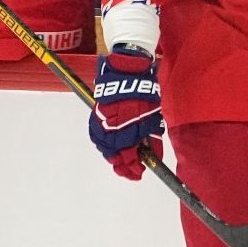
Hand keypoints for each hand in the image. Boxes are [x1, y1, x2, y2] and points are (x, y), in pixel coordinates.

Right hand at [88, 48, 163, 179]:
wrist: (126, 72)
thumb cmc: (144, 94)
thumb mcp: (152, 118)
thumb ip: (151, 138)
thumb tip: (152, 155)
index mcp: (128, 131)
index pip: (130, 158)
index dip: (134, 168)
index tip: (139, 173)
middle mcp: (112, 130)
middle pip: (115, 156)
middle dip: (123, 166)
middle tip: (131, 171)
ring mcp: (102, 123)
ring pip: (104, 147)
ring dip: (113, 156)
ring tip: (120, 162)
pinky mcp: (96, 115)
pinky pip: (97, 135)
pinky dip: (103, 144)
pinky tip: (109, 147)